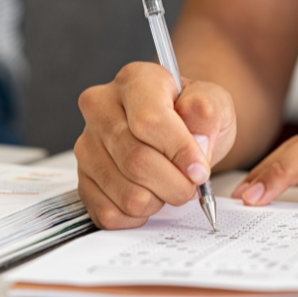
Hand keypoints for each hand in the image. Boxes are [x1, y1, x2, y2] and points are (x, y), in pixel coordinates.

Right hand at [75, 62, 236, 228]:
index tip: (200, 171)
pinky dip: (138, 216)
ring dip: (159, 200)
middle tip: (191, 184)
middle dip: (175, 184)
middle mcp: (101, 109)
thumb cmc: (192, 117)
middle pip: (137, 161)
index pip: (149, 121)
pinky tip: (149, 196)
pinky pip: (110, 213)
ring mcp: (87, 145)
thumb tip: (196, 141)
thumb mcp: (214, 104)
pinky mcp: (83, 179)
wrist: (178, 132)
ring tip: (168, 185)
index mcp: (134, 80)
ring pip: (126, 193)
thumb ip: (208, 113)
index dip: (179, 152)